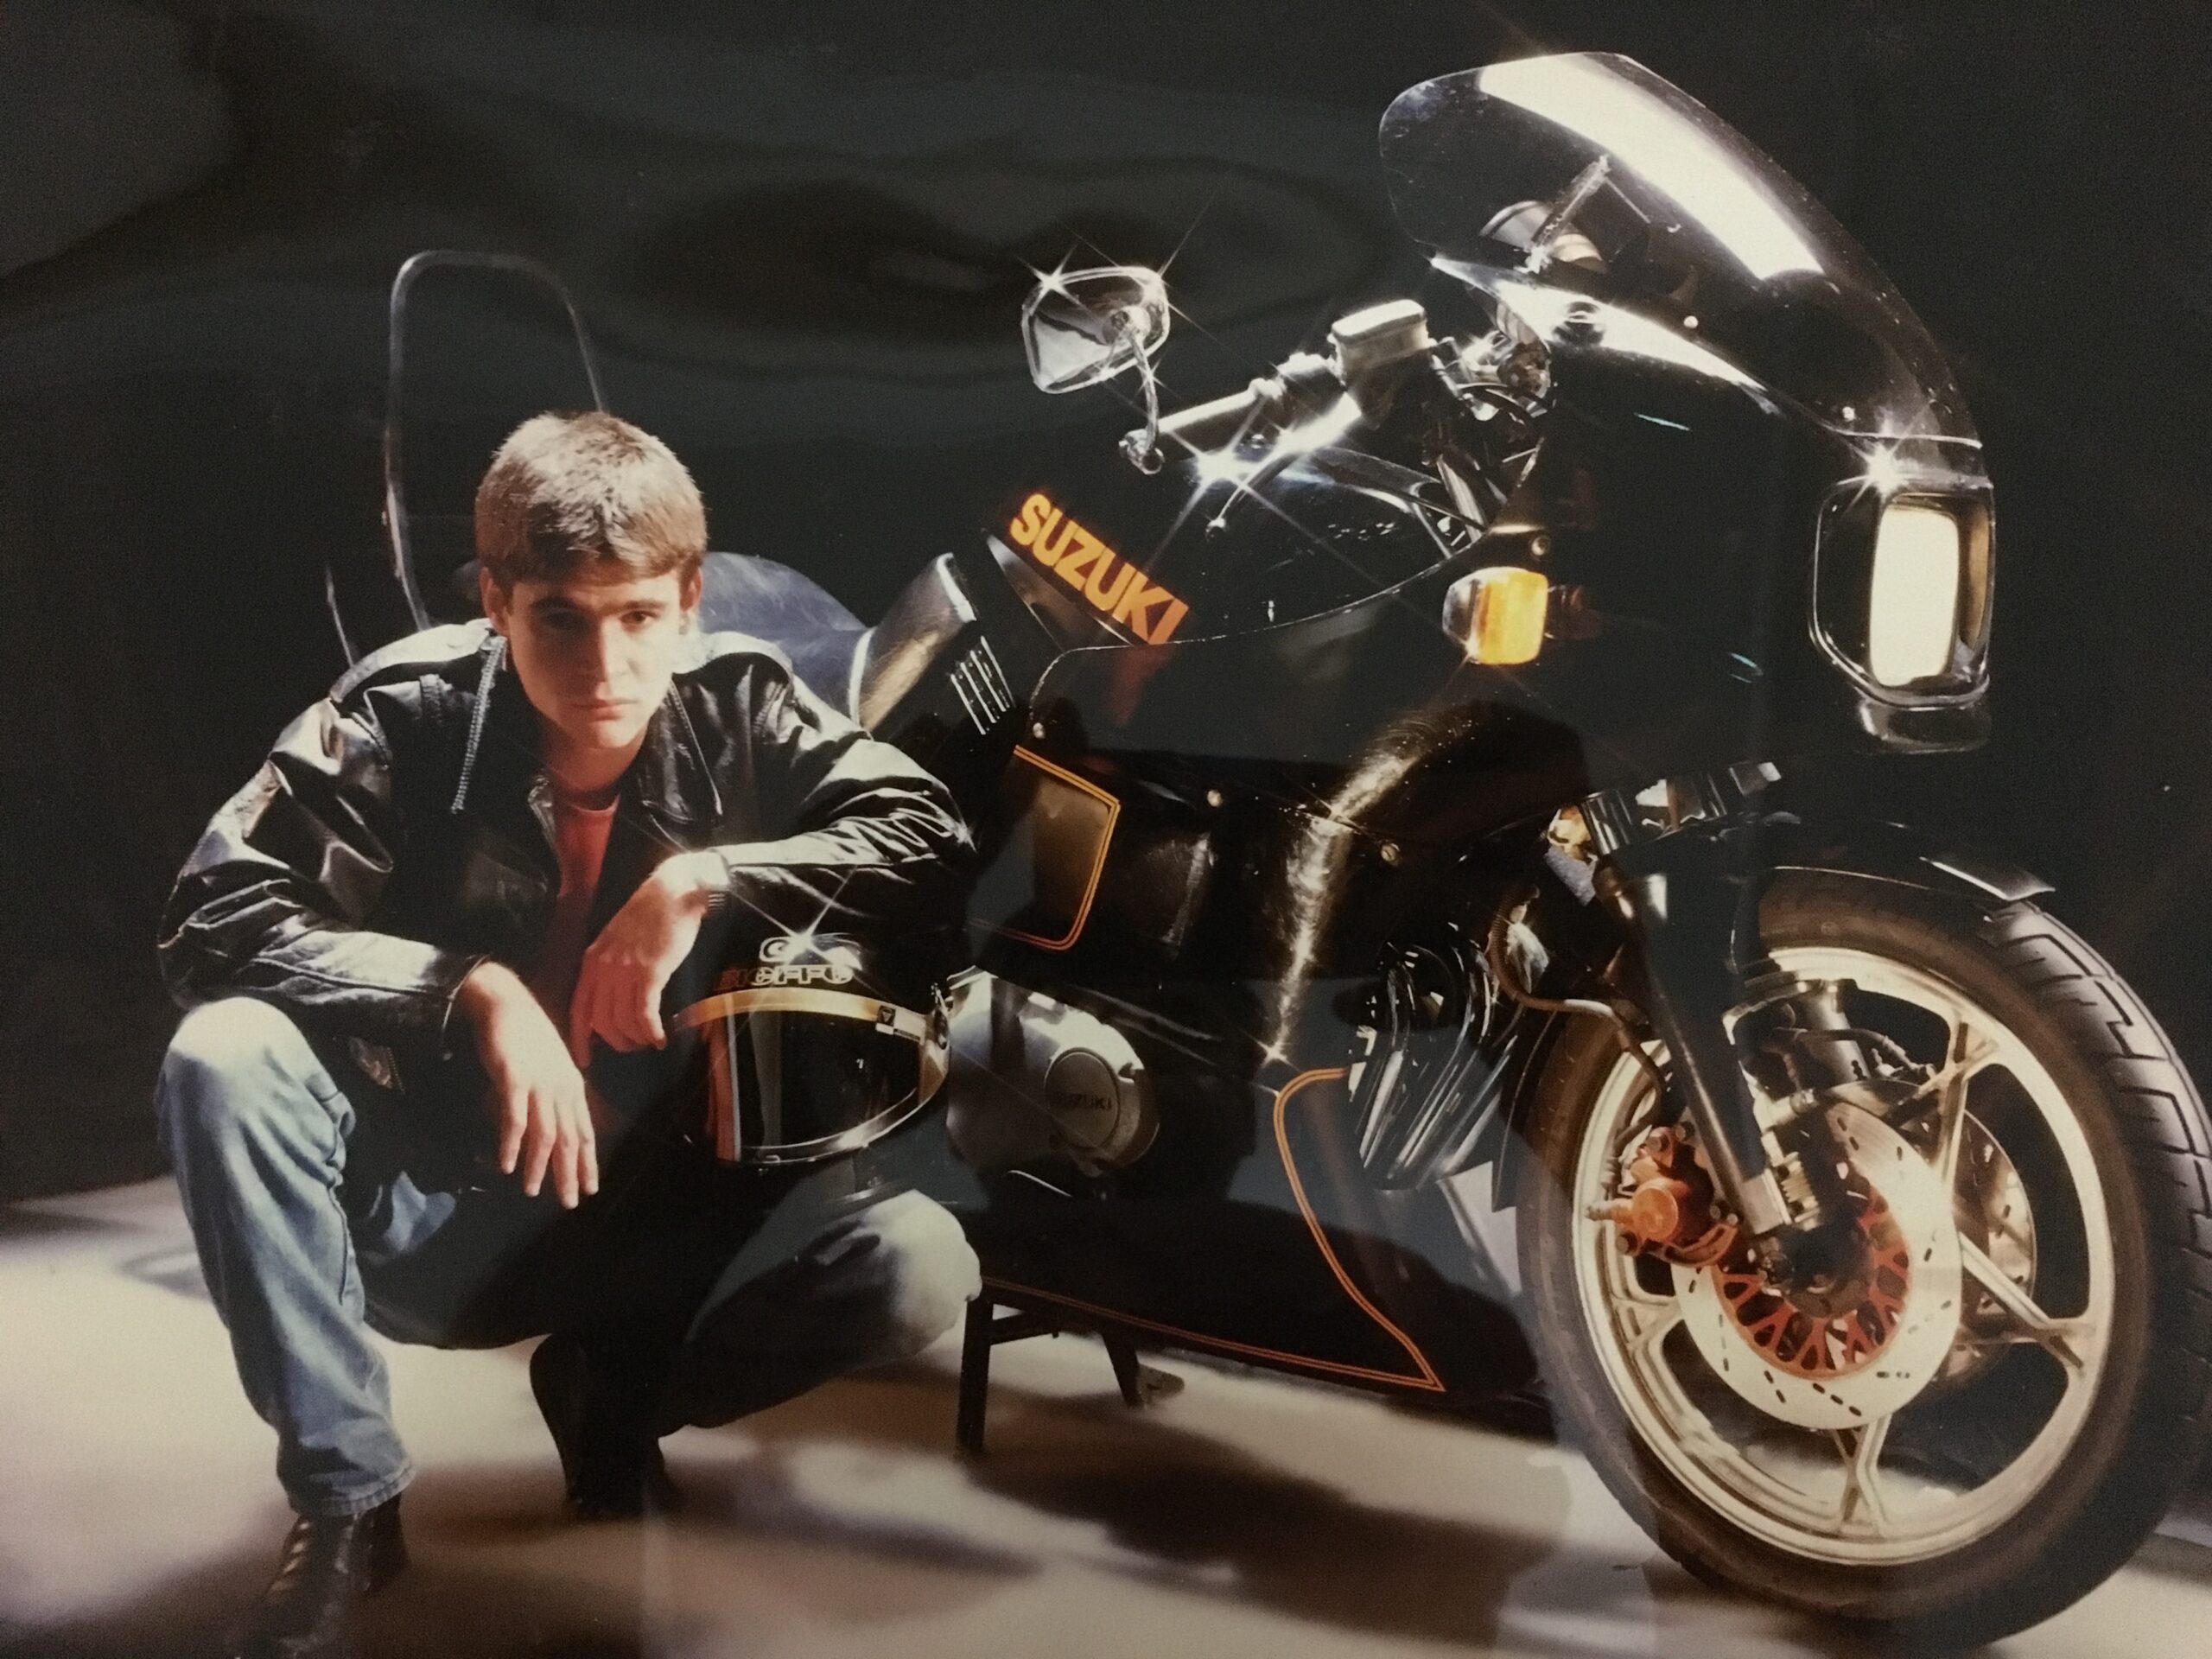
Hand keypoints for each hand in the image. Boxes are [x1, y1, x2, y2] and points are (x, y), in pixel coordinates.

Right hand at [457, 961, 598, 1207]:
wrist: (507, 1003)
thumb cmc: (526, 1037)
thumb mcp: (549, 1069)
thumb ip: (551, 1097)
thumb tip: (548, 1128)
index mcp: (572, 1087)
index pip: (585, 1132)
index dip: (588, 1162)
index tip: (590, 1188)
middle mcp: (561, 1088)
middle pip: (570, 1139)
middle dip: (570, 1173)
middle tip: (570, 1202)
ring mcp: (539, 1084)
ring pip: (544, 1134)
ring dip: (539, 1166)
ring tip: (533, 1191)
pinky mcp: (513, 1079)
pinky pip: (514, 1118)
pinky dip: (511, 1144)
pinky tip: (507, 1165)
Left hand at [566, 851, 722, 1061]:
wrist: (673, 893)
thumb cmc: (649, 916)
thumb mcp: (616, 940)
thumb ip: (609, 967)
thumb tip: (611, 999)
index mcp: (592, 961)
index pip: (578, 1009)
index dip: (580, 1039)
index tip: (584, 1060)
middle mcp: (603, 968)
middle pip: (601, 1022)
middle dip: (617, 1042)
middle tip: (633, 1046)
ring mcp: (625, 970)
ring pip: (622, 1022)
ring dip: (636, 1038)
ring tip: (649, 1040)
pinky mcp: (649, 972)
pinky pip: (644, 1014)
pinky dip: (651, 1032)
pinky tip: (661, 1038)